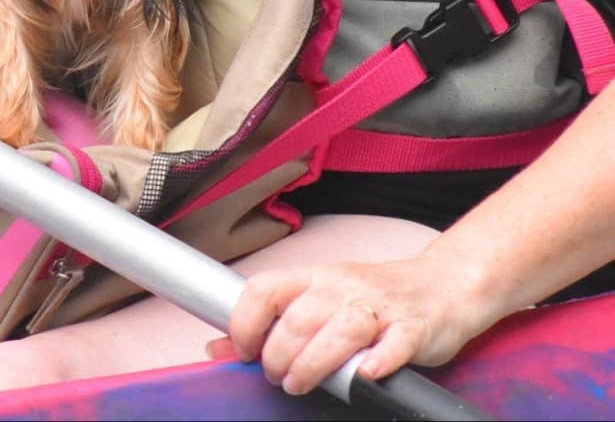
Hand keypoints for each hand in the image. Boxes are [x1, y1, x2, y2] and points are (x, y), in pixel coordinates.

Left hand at [207, 257, 486, 395]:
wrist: (443, 285)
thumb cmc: (373, 297)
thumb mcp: (318, 300)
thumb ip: (273, 323)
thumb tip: (218, 348)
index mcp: (315, 278)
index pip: (265, 289)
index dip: (244, 321)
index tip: (244, 351)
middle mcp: (343, 288)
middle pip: (299, 317)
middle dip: (278, 353)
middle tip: (276, 377)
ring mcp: (380, 307)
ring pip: (342, 329)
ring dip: (315, 361)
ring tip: (300, 383)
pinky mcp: (414, 327)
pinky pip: (395, 343)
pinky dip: (379, 359)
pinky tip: (365, 374)